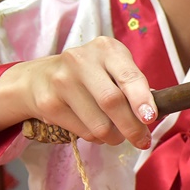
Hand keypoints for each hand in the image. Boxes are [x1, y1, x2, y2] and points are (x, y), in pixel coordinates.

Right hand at [0, 36, 154, 147]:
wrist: (38, 78)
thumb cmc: (89, 74)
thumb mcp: (112, 67)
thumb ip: (132, 85)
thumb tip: (152, 113)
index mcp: (106, 49)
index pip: (128, 75)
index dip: (141, 99)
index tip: (150, 117)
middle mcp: (81, 60)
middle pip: (112, 102)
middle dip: (132, 127)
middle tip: (142, 140)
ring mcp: (61, 81)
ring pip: (99, 124)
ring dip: (115, 137)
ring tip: (116, 133)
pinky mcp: (48, 103)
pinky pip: (84, 132)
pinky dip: (97, 138)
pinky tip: (94, 128)